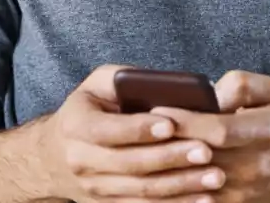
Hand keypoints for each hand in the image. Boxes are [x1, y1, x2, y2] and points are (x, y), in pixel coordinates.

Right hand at [40, 64, 228, 201]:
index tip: (172, 124)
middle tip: (206, 151)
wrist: (55, 154)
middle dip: (171, 158)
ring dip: (181, 186)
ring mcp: (94, 189)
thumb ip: (126, 78)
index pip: (107, 129)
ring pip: (141, 191)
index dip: (139, 129)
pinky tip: (204, 199)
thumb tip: (169, 85)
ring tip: (215, 177)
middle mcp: (81, 160)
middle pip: (130, 163)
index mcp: (76, 124)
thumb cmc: (89, 109)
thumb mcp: (97, 84)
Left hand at [150, 71, 269, 202]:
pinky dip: (177, 193)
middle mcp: (257, 164)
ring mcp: (247, 192)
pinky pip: (201, 202)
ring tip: (139, 154)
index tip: (157, 111)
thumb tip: (213, 93)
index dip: (186, 122)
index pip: (219, 129)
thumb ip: (242, 84)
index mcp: (265, 131)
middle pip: (203, 158)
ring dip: (167, 171)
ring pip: (197, 184)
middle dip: (168, 144)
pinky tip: (155, 178)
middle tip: (137, 131)